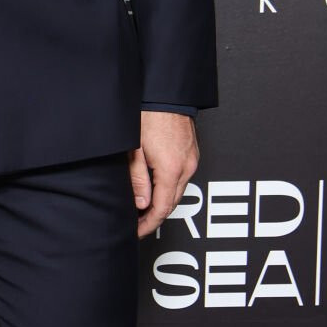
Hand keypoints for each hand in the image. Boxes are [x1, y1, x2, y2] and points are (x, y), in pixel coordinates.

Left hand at [128, 111, 199, 239]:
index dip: (148, 224)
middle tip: (136, 225)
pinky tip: (155, 189)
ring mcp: (192, 161)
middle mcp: (186, 167)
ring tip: (142, 210)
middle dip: (154, 217)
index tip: (137, 232)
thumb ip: (138, 179)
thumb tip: (141, 204)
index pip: (161, 208)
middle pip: (171, 203)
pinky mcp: (191, 154)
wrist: (165, 94)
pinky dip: (168, 189)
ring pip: (177, 192)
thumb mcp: (134, 150)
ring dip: (161, 203)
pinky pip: (181, 179)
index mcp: (171, 169)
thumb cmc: (148, 116)